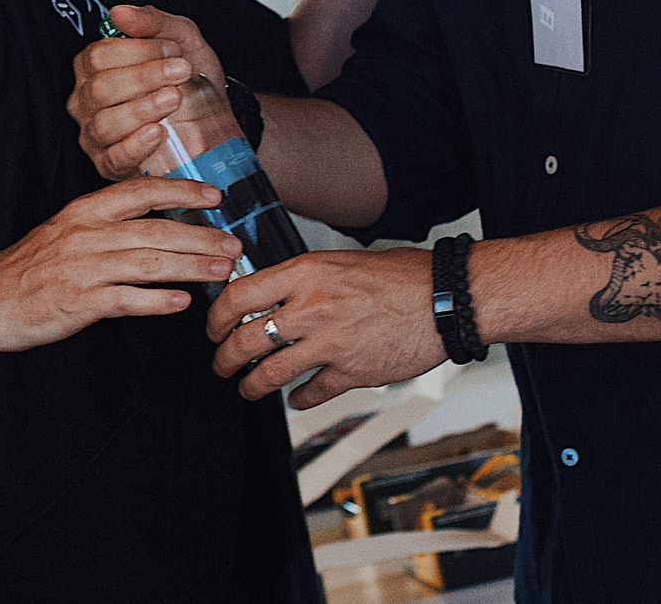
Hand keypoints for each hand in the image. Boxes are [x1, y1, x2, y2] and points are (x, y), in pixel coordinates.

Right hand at [0, 177, 238, 351]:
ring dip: (192, 265)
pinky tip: (182, 303)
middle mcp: (86, 234)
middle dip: (201, 235)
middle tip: (234, 241)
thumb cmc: (26, 269)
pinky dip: (157, 300)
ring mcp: (83, 268)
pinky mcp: (78, 302)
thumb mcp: (63, 232)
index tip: (214, 194)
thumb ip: (104, 225)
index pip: (140, 192)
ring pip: (149, 262)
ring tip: (222, 269)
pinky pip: (127, 299)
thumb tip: (153, 224)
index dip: (181, 190)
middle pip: (155, 229)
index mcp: (83, 212)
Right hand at [67, 5, 223, 180]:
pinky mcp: (111, 164)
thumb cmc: (190, 80)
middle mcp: (88, 100)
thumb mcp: (181, 38)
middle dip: (145, 77)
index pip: (98, 55)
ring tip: (174, 98)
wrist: (215, 119)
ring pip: (105, 123)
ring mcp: (97, 134)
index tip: (171, 49)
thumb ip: (152, 22)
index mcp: (96, 66)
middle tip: (179, 72)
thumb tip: (120, 12)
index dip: (137, 51)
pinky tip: (159, 131)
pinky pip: (115, 157)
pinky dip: (137, 144)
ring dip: (144, 108)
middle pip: (100, 88)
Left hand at [204, 247, 444, 408]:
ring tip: (247, 388)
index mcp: (307, 273)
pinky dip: (299, 400)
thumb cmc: (404, 275)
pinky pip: (311, 393)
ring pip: (270, 373)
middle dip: (225, 358)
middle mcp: (312, 307)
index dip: (216, 317)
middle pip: (246, 339)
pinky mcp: (352, 373)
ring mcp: (331, 343)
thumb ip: (307, 279)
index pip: (239, 296)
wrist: (447, 299)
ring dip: (251, 385)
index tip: (213, 328)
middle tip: (222, 364)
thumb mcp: (343, 260)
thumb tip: (274, 294)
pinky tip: (296, 399)